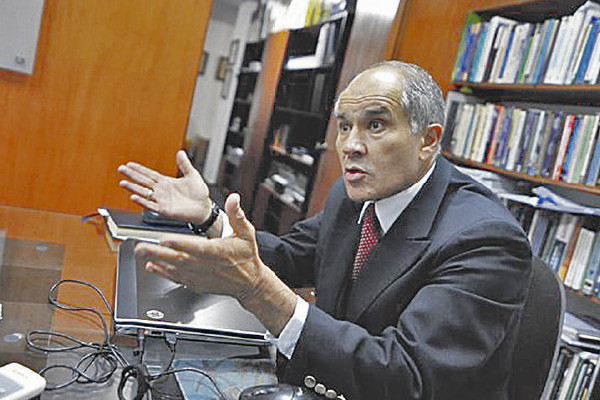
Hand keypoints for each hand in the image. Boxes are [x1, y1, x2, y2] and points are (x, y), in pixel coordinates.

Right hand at [118, 150, 211, 222]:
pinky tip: (134, 196)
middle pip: (143, 181)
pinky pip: (151, 206)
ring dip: (133, 188)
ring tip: (122, 183)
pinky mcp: (165, 210)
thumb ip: (185, 164)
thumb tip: (180, 152)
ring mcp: (162, 200)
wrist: (204, 208)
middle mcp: (162, 191)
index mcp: (167, 182)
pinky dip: (142, 201)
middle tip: (121, 169)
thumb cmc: (199, 193)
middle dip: (132, 175)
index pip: (150, 174)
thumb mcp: (192, 175)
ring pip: (144, 193)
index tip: (129, 164)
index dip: (139, 169)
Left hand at [134, 193, 296, 334]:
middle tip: (141, 247)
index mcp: (217, 252)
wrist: (250, 283)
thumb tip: (233, 198)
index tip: (165, 240)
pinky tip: (152, 267)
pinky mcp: (196, 284)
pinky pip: (176, 278)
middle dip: (158, 253)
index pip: (196, 247)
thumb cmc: (247, 257)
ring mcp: (199, 276)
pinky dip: (163, 273)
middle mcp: (206, 266)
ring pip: (174, 269)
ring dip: (156, 261)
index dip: (180, 244)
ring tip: (141, 254)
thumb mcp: (246, 233)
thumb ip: (237, 215)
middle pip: (178, 259)